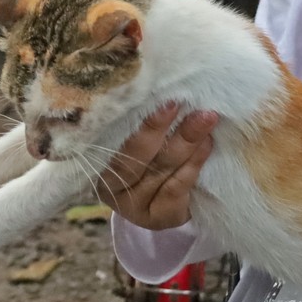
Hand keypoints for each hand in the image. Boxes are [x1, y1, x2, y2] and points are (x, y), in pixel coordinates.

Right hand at [95, 103, 218, 230]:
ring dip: (185, 141)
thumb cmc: (148, 154)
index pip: (111, 138)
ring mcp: (132, 205)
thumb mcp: (135, 137)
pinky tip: (207, 144)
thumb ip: (137, 119)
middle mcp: (109, 186)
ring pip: (160, 169)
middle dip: (158, 127)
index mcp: (94, 161)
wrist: (164, 197)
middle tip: (180, 101)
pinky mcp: (156, 218)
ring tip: (205, 118)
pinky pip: (176, 189)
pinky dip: (193, 165)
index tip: (152, 95)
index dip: (134, 120)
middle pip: (135, 155)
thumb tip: (160, 83)